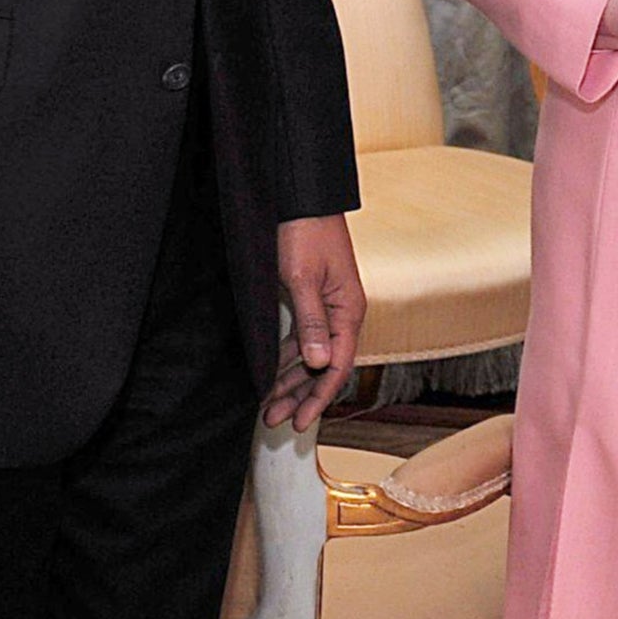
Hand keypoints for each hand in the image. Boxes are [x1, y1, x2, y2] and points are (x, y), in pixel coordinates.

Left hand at [269, 215, 366, 430]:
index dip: (319, 397)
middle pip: (325, 367)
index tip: (301, 421)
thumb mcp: (303, 278)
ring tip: (269, 405)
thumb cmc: (304, 231)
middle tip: (275, 421)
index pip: (338, 366)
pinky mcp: (311, 300)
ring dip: (291, 382)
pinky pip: (302, 340)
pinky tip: (270, 373)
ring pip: (311, 357)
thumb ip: (312, 321)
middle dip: (300, 396)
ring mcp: (327, 308)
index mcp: (348, 310)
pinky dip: (286, 360)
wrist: (300, 197)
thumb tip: (321, 362)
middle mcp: (342, 313)